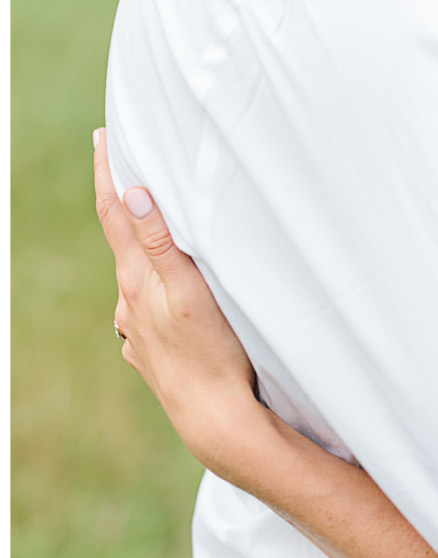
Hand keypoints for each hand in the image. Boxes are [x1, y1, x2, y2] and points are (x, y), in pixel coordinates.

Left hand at [92, 130, 274, 476]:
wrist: (214, 418)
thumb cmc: (213, 354)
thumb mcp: (190, 293)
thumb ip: (162, 245)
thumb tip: (136, 195)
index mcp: (137, 281)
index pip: (116, 215)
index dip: (108, 174)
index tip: (103, 139)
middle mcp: (128, 303)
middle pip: (123, 243)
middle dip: (127, 206)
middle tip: (133, 169)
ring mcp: (136, 330)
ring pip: (138, 279)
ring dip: (144, 251)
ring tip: (162, 231)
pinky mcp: (150, 351)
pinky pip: (148, 310)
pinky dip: (157, 291)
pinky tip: (173, 297)